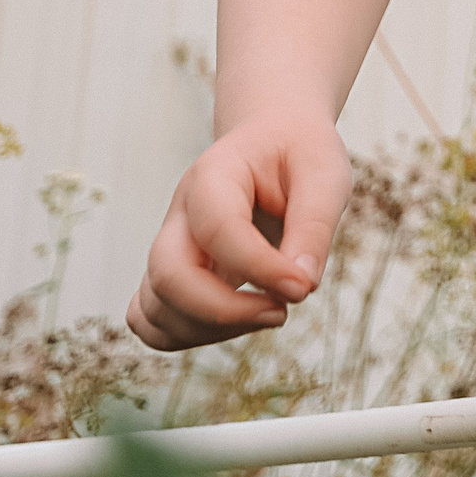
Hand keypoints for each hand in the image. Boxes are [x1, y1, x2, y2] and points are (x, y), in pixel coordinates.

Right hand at [127, 113, 350, 348]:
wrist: (273, 141)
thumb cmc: (299, 155)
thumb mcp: (325, 173)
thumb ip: (315, 225)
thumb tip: (302, 284)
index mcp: (215, 174)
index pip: (218, 230)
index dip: (260, 269)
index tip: (303, 286)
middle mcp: (181, 213)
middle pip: (169, 276)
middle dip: (225, 311)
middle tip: (283, 309)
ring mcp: (170, 245)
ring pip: (154, 308)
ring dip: (211, 330)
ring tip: (268, 311)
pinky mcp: (172, 273)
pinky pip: (150, 320)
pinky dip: (187, 335)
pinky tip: (238, 320)